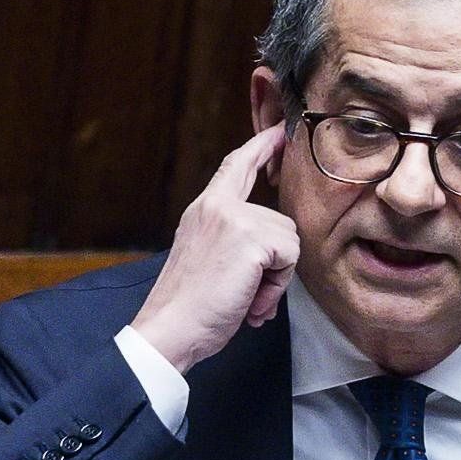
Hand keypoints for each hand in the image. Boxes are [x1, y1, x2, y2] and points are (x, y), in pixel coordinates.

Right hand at [126, 123, 298, 374]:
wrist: (170, 327)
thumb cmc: (189, 305)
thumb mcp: (207, 256)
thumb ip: (234, 240)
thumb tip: (272, 253)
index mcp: (204, 209)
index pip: (235, 166)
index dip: (260, 146)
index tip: (278, 132)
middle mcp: (217, 206)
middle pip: (279, 221)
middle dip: (275, 263)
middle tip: (250, 292)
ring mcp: (234, 218)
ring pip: (288, 241)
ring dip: (276, 278)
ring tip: (246, 298)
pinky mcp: (251, 238)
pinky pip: (290, 257)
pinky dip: (278, 286)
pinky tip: (252, 301)